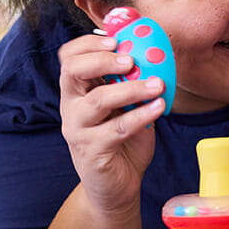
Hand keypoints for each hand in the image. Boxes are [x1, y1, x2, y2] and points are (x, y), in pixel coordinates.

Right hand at [58, 34, 166, 213]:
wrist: (116, 188)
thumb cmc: (123, 142)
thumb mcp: (128, 106)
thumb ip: (132, 82)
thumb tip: (154, 51)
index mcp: (77, 91)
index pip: (69, 57)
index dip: (88, 44)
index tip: (115, 39)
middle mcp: (71, 107)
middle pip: (73, 72)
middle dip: (102, 60)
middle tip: (131, 59)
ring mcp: (78, 130)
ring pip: (97, 101)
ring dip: (130, 89)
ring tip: (157, 85)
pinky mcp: (92, 152)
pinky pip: (117, 129)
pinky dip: (141, 115)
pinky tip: (158, 107)